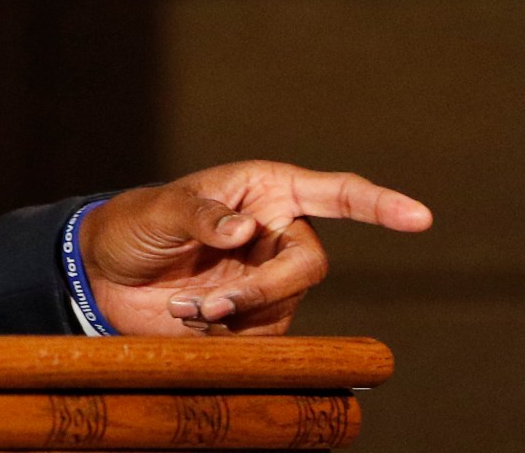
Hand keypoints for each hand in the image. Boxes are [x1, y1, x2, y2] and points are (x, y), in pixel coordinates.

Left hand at [81, 160, 431, 334]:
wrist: (104, 274)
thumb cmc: (134, 224)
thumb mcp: (159, 210)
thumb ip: (201, 214)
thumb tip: (247, 228)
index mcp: (266, 190)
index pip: (336, 194)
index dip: (380, 205)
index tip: (420, 218)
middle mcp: (278, 231)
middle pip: (308, 266)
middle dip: (263, 289)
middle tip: (211, 303)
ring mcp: (271, 276)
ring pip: (286, 304)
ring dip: (234, 313)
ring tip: (182, 306)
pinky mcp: (258, 317)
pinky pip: (267, 334)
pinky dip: (229, 333)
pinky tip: (190, 318)